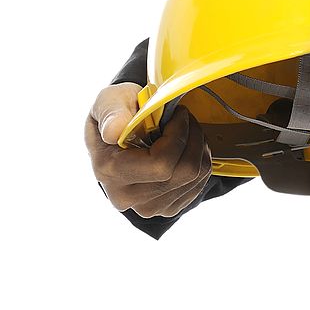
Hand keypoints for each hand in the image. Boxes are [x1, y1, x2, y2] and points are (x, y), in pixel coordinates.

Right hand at [85, 83, 211, 217]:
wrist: (116, 137)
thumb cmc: (117, 115)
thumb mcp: (109, 101)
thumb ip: (112, 111)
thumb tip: (114, 131)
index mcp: (110, 171)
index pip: (161, 163)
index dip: (179, 134)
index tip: (178, 114)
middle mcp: (128, 197)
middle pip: (185, 171)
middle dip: (193, 137)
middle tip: (185, 118)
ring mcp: (149, 207)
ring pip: (196, 176)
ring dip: (199, 146)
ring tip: (186, 129)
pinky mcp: (167, 208)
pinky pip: (199, 184)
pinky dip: (200, 160)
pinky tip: (185, 147)